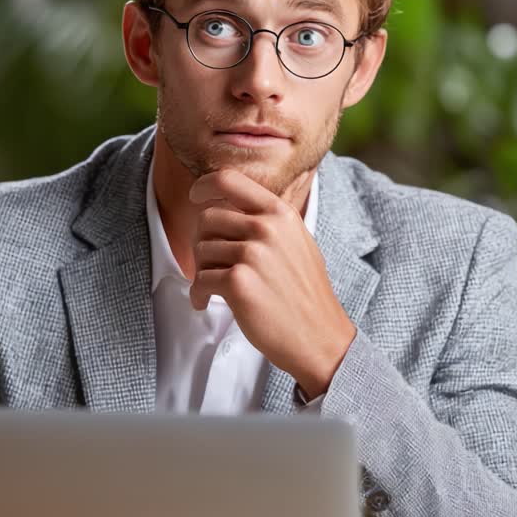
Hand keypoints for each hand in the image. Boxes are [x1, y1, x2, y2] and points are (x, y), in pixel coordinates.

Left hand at [188, 169, 356, 399]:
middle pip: (207, 218)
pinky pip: (200, 280)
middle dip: (201, 242)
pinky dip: (198, 294)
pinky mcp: (239, 282)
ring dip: (201, 272)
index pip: (229, 180)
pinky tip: (206, 302)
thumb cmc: (304, 293)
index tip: (196, 197)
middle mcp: (267, 228)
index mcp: (280, 213)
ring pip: (201, 250)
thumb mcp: (296, 241)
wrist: (321, 336)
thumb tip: (226, 204)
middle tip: (209, 264)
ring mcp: (253, 254)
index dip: (205, 185)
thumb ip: (267, 220)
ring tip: (215, 288)